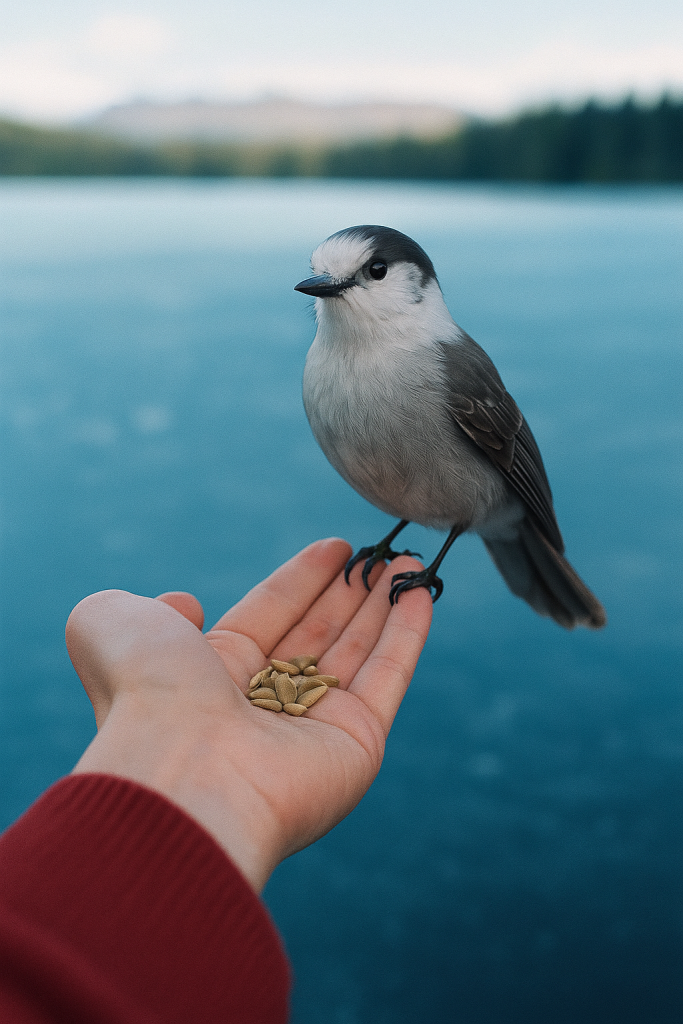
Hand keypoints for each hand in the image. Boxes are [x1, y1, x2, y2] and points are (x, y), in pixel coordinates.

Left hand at [67, 539, 431, 890]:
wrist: (185, 772)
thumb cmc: (147, 695)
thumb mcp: (108, 626)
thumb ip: (121, 606)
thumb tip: (182, 603)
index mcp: (209, 679)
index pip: (268, 616)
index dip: (301, 580)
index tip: (336, 546)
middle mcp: (262, 706)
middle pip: (317, 634)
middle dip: (348, 592)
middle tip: (380, 553)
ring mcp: (313, 729)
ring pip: (357, 652)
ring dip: (384, 605)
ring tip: (407, 563)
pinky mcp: (357, 744)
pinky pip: (388, 676)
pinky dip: (406, 634)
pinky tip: (420, 593)